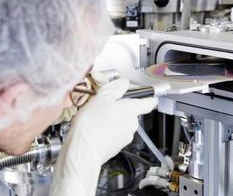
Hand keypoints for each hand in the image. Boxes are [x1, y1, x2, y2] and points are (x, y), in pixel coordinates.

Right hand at [50, 78, 157, 195]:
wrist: (83, 150)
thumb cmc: (91, 124)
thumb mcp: (101, 97)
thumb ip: (115, 88)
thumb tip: (123, 83)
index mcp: (132, 109)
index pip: (149, 102)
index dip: (149, 97)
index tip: (150, 96)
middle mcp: (132, 124)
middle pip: (132, 112)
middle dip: (121, 108)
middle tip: (105, 104)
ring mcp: (125, 137)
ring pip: (122, 124)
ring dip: (113, 119)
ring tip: (96, 118)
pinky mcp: (117, 147)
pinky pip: (115, 135)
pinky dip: (108, 131)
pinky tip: (95, 129)